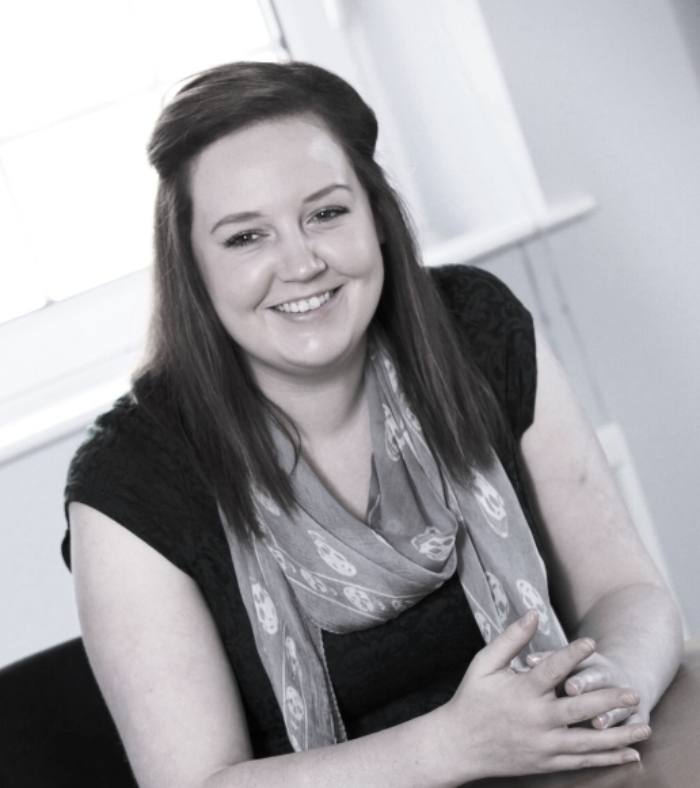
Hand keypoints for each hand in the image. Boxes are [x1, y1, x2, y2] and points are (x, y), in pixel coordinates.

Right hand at [436, 611, 649, 782]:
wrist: (458, 744)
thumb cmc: (471, 698)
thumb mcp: (484, 663)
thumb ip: (510, 639)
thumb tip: (532, 614)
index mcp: (521, 692)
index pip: (552, 670)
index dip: (573, 655)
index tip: (592, 643)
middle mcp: (535, 719)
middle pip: (579, 709)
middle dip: (609, 700)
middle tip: (633, 692)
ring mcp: (543, 745)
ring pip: (588, 741)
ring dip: (618, 735)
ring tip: (644, 726)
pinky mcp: (546, 763)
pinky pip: (582, 762)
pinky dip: (607, 758)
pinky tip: (629, 754)